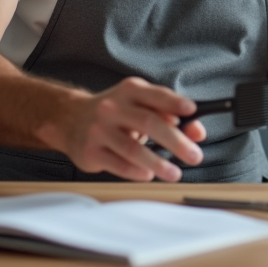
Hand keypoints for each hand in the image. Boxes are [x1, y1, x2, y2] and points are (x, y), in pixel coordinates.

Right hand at [57, 76, 206, 181]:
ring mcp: (99, 129)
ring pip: (132, 148)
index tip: (192, 112)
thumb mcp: (140, 106)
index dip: (175, 103)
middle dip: (176, 141)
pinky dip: (135, 172)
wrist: (70, 119)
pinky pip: (117, 163)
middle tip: (194, 155)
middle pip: (149, 123)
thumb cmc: (116, 114)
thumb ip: (170, 115)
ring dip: (157, 163)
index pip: (156, 95)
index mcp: (130, 91)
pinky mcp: (90, 151)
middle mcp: (113, 107)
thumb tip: (197, 132)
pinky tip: (148, 176)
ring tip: (174, 172)